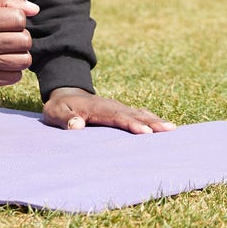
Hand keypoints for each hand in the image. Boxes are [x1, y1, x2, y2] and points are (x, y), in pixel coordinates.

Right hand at [0, 0, 39, 89]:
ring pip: (24, 60)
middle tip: (6, 36)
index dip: (17, 19)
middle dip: (20, 36)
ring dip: (19, 54)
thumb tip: (35, 10)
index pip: (19, 18)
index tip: (5, 22)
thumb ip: (8, 0)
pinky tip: (1, 62)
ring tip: (6, 50)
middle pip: (25, 40)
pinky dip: (13, 69)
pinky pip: (16, 76)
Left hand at [43, 87, 177, 133]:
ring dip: (155, 120)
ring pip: (139, 113)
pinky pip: (139, 114)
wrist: (65, 95)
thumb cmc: (59, 107)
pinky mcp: (121, 111)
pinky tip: (164, 127)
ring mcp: (117, 107)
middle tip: (168, 130)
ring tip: (172, 129)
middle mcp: (110, 105)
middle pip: (133, 114)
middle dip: (150, 122)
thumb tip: (77, 126)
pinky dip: (152, 119)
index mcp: (96, 107)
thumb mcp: (54, 113)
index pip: (116, 116)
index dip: (130, 124)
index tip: (145, 132)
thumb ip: (64, 119)